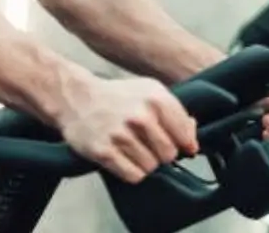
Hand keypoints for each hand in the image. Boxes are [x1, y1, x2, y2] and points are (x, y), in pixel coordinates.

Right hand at [58, 77, 197, 183]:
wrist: (76, 97)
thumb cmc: (117, 96)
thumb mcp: (149, 91)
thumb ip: (175, 113)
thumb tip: (193, 140)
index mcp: (156, 99)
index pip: (185, 136)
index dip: (183, 144)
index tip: (177, 144)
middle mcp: (140, 117)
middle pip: (169, 155)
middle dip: (161, 154)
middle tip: (147, 145)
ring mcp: (121, 135)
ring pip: (152, 168)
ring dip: (144, 163)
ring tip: (131, 148)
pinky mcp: (104, 152)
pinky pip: (134, 176)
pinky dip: (130, 171)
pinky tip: (122, 157)